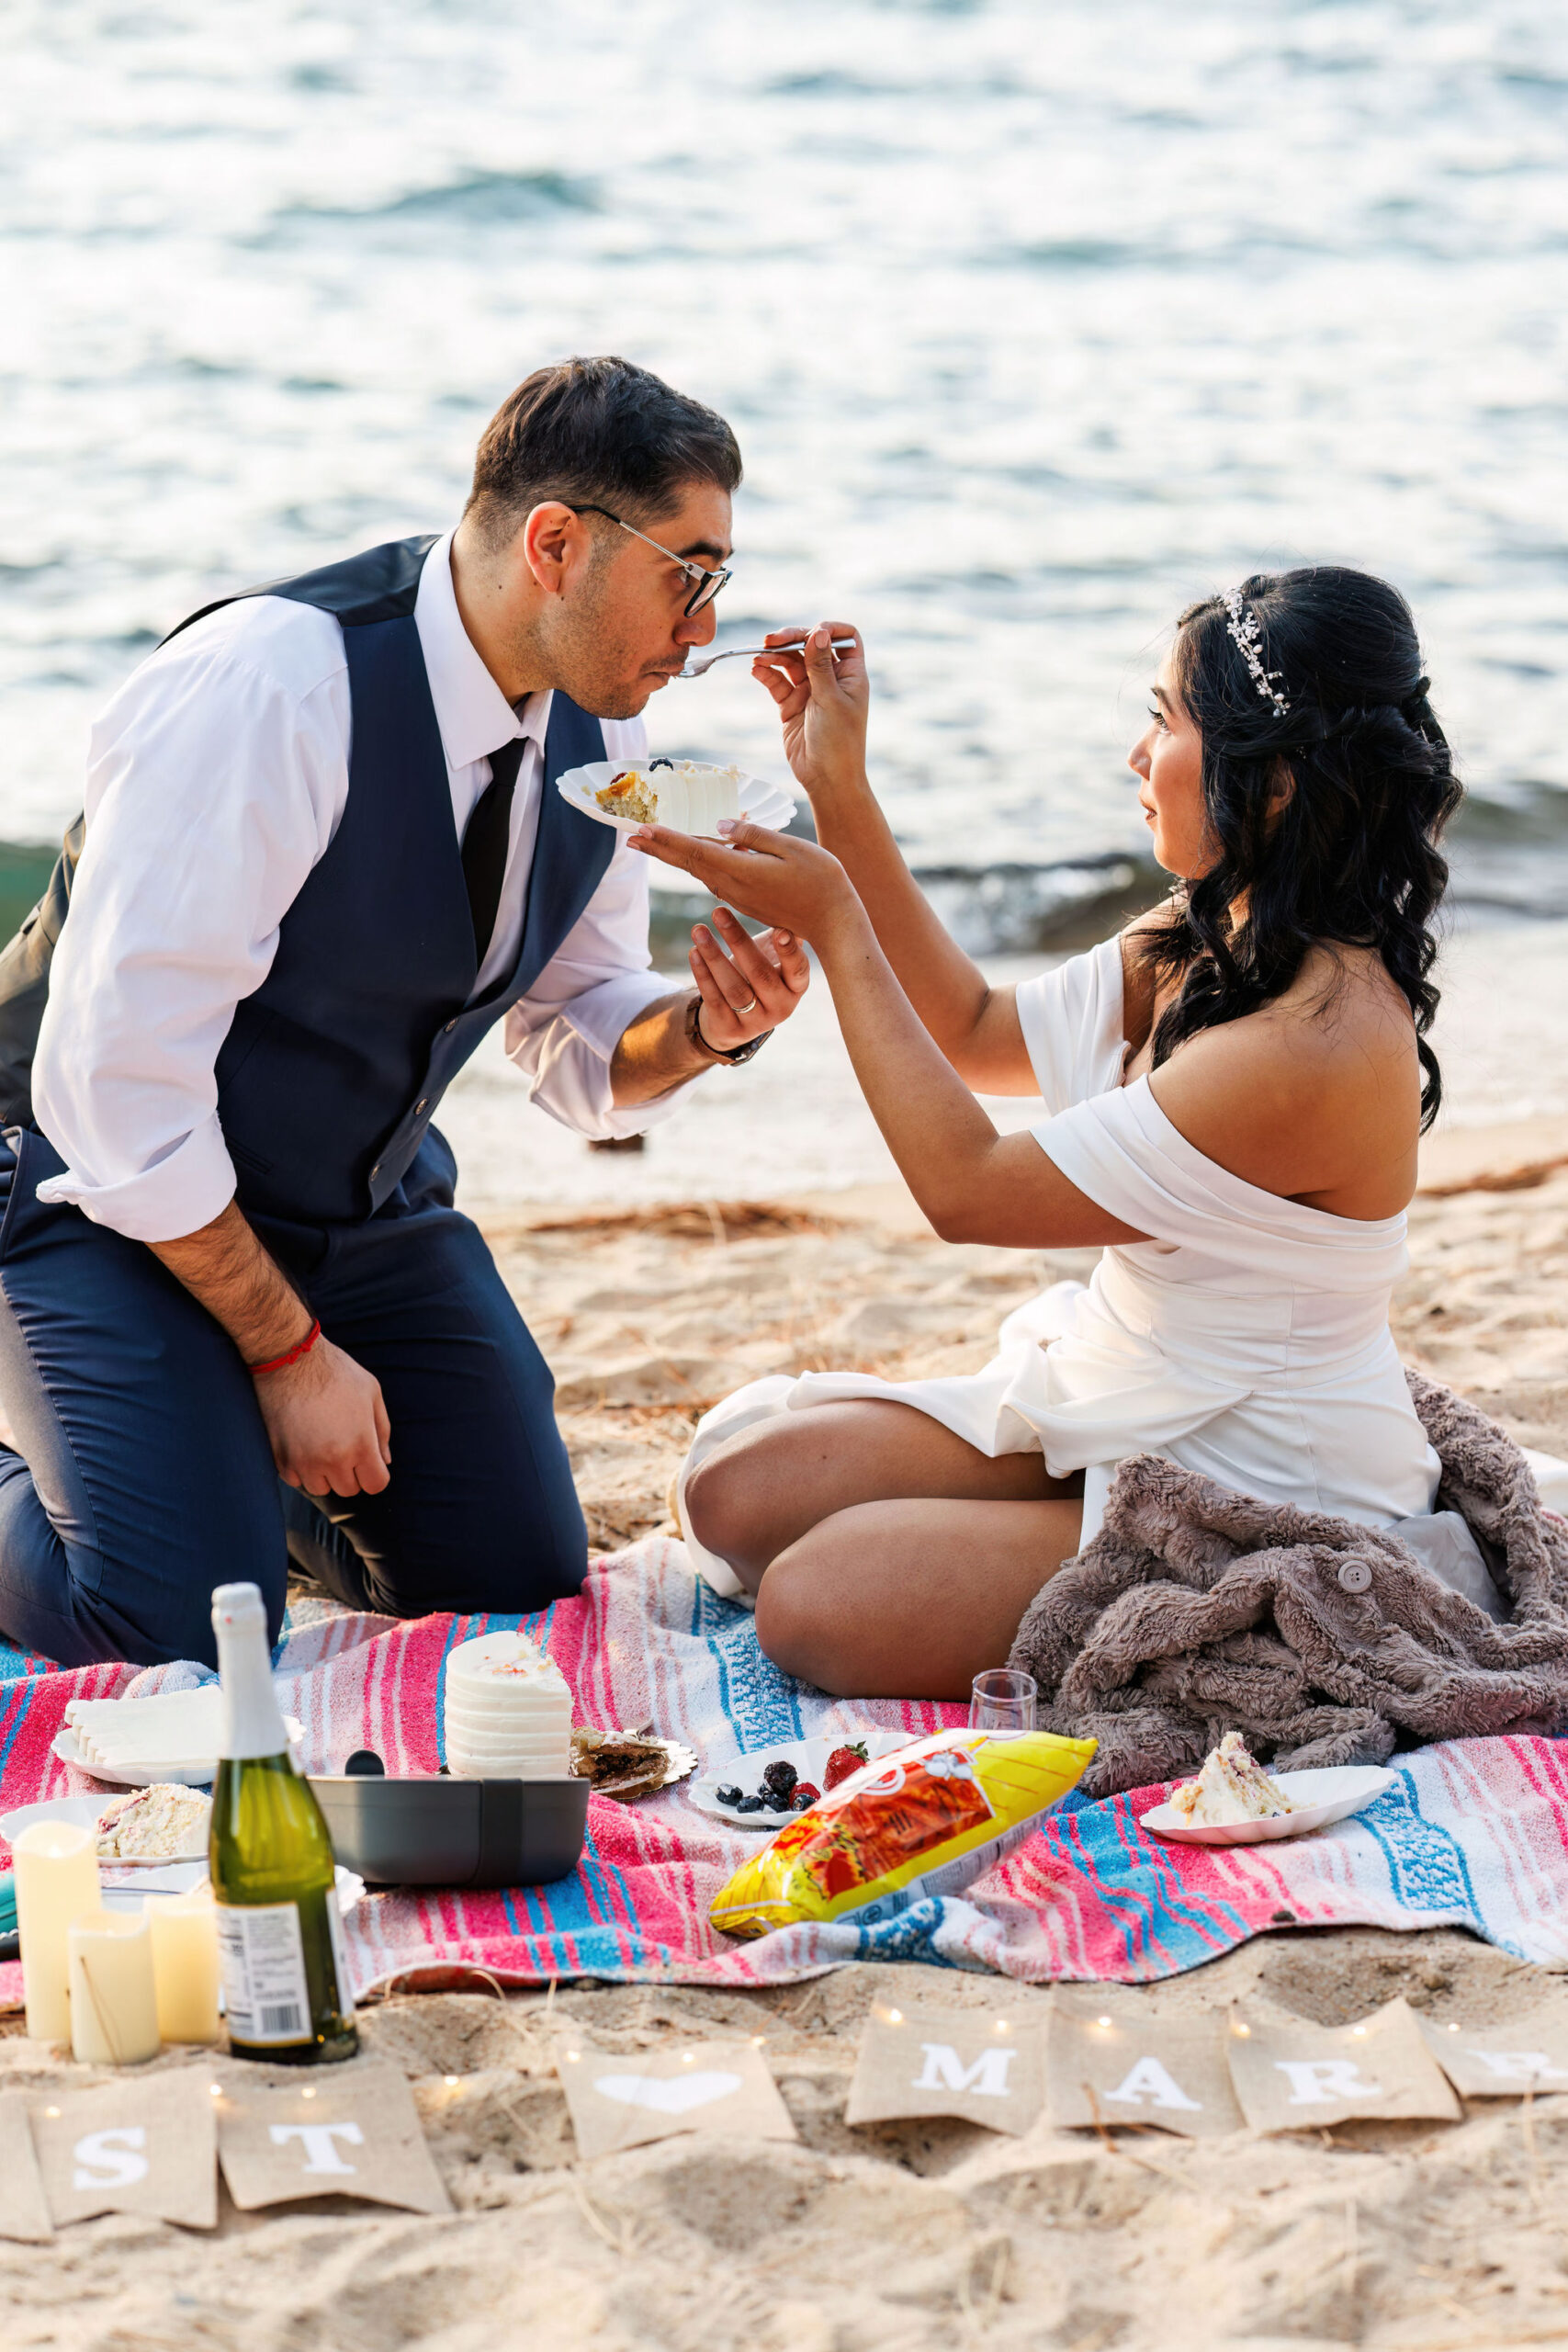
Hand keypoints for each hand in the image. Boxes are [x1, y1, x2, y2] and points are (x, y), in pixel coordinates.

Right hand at [254, 1334, 391, 1498]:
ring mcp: (304, 1463)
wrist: (289, 1361)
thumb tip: (385, 1460)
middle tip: (342, 1443)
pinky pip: (295, 1480)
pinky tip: (302, 1442)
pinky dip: (300, 1469)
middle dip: (350, 1471)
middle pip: (349, 1489)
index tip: (368, 1459)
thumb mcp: (371, 1393)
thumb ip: (382, 1430)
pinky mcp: (281, 1460)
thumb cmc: (336, 1372)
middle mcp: (333, 1460)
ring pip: (321, 1488)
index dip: (374, 1473)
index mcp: (361, 1445)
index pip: (376, 1484)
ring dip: (324, 1473)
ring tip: (321, 1442)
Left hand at [630, 820, 857, 948]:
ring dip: (674, 856)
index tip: (640, 829)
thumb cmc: (821, 880)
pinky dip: (698, 861)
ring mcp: (739, 896)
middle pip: (688, 863)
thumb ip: (753, 836)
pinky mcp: (747, 900)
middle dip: (658, 849)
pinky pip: (716, 876)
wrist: (834, 922)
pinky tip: (694, 851)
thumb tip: (719, 826)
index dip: (666, 839)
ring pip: (700, 870)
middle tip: (631, 836)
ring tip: (652, 841)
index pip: (694, 851)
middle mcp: (733, 886)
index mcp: (741, 870)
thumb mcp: (791, 849)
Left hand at [689, 909, 809, 1051]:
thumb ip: (785, 935)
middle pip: (760, 975)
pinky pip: (714, 999)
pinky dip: (702, 974)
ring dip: (714, 956)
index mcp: (796, 987)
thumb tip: (791, 902)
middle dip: (738, 941)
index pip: (797, 970)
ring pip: (734, 989)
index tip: (779, 931)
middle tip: (719, 912)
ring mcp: (755, 1022)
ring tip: (698, 930)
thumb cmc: (761, 974)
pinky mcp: (729, 1028)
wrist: (739, 1019)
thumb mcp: (775, 958)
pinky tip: (694, 951)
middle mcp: (781, 1007)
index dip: (789, 952)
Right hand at [752, 624, 868, 801]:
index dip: (829, 629)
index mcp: (851, 675)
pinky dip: (766, 674)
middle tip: (771, 640)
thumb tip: (818, 631)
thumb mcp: (830, 699)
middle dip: (792, 639)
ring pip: (790, 662)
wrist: (826, 779)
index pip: (845, 638)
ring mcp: (810, 691)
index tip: (812, 632)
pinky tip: (756, 669)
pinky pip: (777, 683)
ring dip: (774, 656)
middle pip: (810, 645)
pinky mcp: (791, 705)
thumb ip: (820, 665)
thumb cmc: (839, 742)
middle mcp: (831, 679)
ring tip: (758, 657)